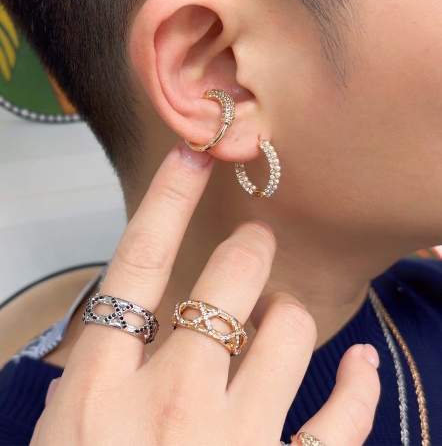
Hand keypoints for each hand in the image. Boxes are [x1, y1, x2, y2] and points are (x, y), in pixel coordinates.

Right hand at [31, 141, 379, 445]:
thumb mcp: (67, 431)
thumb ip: (103, 366)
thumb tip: (136, 308)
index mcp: (101, 389)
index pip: (138, 266)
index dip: (166, 201)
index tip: (193, 155)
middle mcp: (169, 403)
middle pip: (227, 287)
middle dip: (247, 253)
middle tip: (254, 245)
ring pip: (286, 336)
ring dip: (288, 314)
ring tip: (279, 316)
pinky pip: (339, 424)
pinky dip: (359, 386)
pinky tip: (364, 364)